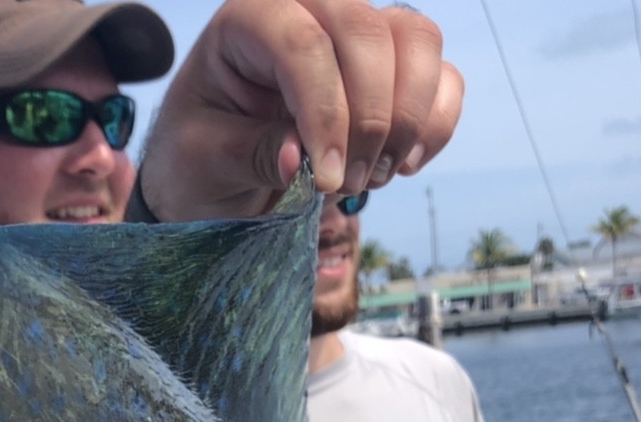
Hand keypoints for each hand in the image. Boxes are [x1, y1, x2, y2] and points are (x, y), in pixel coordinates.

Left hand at [139, 0, 463, 220]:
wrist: (215, 167)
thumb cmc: (199, 154)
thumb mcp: (204, 159)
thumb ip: (247, 153)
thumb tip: (295, 159)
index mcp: (250, 18)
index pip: (303, 44)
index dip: (325, 113)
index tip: (326, 180)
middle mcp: (310, 9)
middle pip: (369, 33)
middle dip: (368, 118)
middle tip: (346, 185)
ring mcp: (357, 34)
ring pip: (416, 40)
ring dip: (407, 118)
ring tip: (373, 177)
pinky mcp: (390, 68)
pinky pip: (441, 76)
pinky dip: (435, 124)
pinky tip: (401, 165)